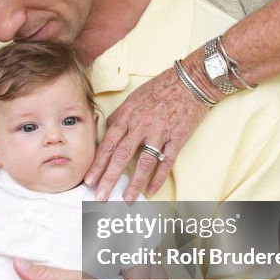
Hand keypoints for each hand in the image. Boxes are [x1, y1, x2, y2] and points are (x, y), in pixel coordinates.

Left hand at [84, 65, 208, 201]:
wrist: (190, 81)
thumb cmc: (161, 88)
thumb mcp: (134, 98)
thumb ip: (120, 117)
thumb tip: (108, 133)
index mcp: (127, 115)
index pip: (108, 143)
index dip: (97, 163)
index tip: (89, 179)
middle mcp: (141, 125)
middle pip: (121, 155)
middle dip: (109, 178)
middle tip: (99, 195)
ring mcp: (160, 132)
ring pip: (144, 162)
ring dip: (134, 183)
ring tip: (127, 199)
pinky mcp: (177, 138)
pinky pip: (166, 162)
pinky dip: (159, 178)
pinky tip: (152, 191)